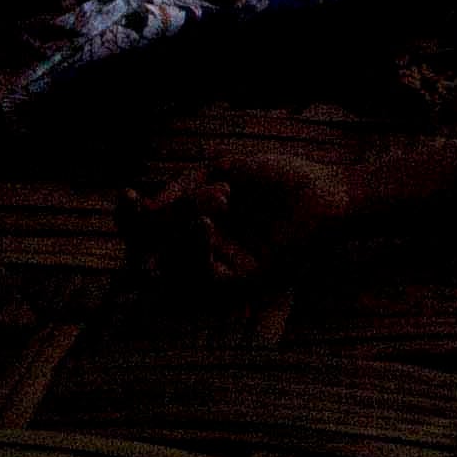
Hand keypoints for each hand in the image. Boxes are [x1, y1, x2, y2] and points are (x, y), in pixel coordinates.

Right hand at [129, 149, 360, 288]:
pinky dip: (195, 248)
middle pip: (149, 248)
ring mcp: (219, 270)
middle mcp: (202, 251)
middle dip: (147, 223)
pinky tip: (205, 222)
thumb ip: (184, 186)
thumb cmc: (284, 180)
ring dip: (181, 225)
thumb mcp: (224, 170)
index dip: (129, 217)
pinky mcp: (239, 286)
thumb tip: (147, 207)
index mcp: (196, 223)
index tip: (126, 194)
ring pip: (171, 261)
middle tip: (144, 201)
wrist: (329, 195)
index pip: (147, 229)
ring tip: (219, 197)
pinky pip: (200, 277)